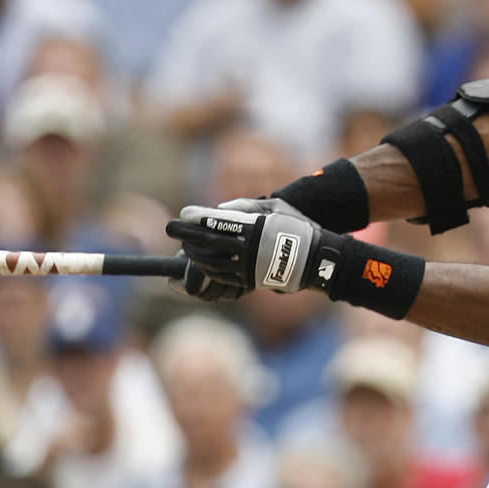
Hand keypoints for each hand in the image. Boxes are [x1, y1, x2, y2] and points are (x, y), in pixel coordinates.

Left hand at [166, 200, 320, 292]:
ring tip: (185, 246)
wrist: (317, 259)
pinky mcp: (249, 280)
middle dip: (186, 234)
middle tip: (171, 228)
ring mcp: (247, 266)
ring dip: (193, 253)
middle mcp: (247, 248)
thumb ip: (246, 207)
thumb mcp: (276, 208)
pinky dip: (207, 269)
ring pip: (210, 261)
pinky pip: (221, 276)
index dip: (197, 217)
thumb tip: (220, 210)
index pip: (216, 221)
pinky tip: (201, 262)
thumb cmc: (298, 228)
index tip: (185, 213)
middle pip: (207, 241)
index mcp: (253, 227)